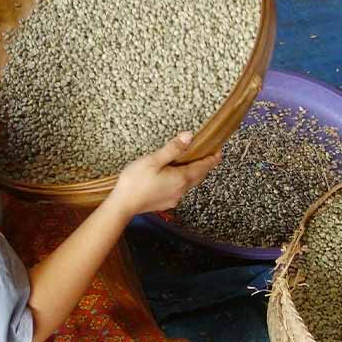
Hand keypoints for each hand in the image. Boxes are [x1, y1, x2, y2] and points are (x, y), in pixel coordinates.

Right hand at [107, 132, 221, 216]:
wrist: (122, 205)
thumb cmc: (135, 182)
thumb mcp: (153, 160)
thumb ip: (173, 148)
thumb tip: (189, 136)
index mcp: (181, 178)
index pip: (203, 167)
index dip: (212, 159)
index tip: (219, 151)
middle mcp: (181, 190)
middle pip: (198, 176)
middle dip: (205, 165)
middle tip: (209, 155)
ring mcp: (174, 198)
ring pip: (190, 183)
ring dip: (194, 173)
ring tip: (193, 163)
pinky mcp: (166, 202)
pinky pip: (180, 189)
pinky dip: (183, 180)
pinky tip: (175, 176)